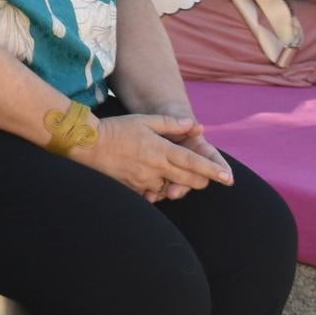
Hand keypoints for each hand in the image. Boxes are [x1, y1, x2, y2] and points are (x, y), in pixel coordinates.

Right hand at [74, 113, 230, 201]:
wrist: (87, 144)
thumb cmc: (116, 129)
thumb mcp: (144, 120)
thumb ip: (171, 123)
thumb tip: (195, 126)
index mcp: (162, 150)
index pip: (195, 163)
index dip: (214, 171)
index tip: (228, 178)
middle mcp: (156, 168)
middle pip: (189, 181)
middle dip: (200, 181)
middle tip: (202, 177)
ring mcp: (145, 181)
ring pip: (172, 189)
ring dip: (176, 185)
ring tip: (169, 174)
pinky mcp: (134, 189)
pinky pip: (153, 194)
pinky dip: (157, 189)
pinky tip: (152, 180)